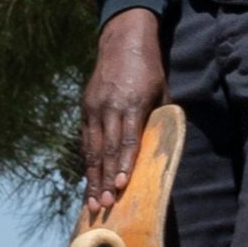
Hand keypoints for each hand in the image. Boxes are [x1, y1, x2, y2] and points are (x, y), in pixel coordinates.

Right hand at [79, 7, 166, 218]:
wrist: (122, 42)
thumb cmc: (149, 71)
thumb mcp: (161, 92)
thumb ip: (158, 120)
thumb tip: (160, 149)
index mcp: (131, 103)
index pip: (127, 140)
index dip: (123, 164)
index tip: (121, 185)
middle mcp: (109, 107)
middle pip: (106, 149)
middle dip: (105, 179)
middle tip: (104, 204)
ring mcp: (94, 107)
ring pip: (91, 148)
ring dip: (92, 177)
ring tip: (92, 201)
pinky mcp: (85, 108)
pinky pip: (86, 140)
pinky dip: (87, 161)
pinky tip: (89, 180)